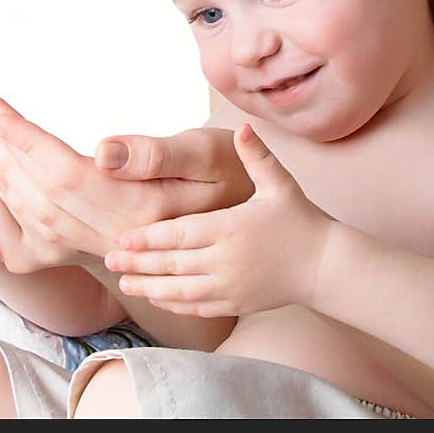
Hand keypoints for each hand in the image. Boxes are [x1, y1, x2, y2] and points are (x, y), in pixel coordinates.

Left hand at [0, 99, 254, 262]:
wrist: (249, 225)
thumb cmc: (233, 172)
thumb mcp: (205, 152)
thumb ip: (155, 154)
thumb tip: (101, 150)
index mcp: (140, 210)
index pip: (63, 171)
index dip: (21, 137)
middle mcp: (116, 236)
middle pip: (38, 194)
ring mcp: (106, 249)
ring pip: (35, 215)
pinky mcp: (102, 250)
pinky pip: (44, 236)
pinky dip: (13, 205)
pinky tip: (0, 176)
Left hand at [105, 123, 332, 317]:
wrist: (324, 265)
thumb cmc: (299, 218)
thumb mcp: (279, 183)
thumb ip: (257, 155)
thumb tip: (242, 126)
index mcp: (232, 228)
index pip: (181, 234)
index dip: (149, 237)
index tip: (123, 237)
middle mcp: (227, 260)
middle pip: (173, 264)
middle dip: (139, 263)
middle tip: (110, 259)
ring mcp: (230, 287)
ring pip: (180, 290)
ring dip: (149, 287)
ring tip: (123, 282)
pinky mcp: (235, 304)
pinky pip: (196, 306)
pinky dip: (172, 303)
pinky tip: (155, 297)